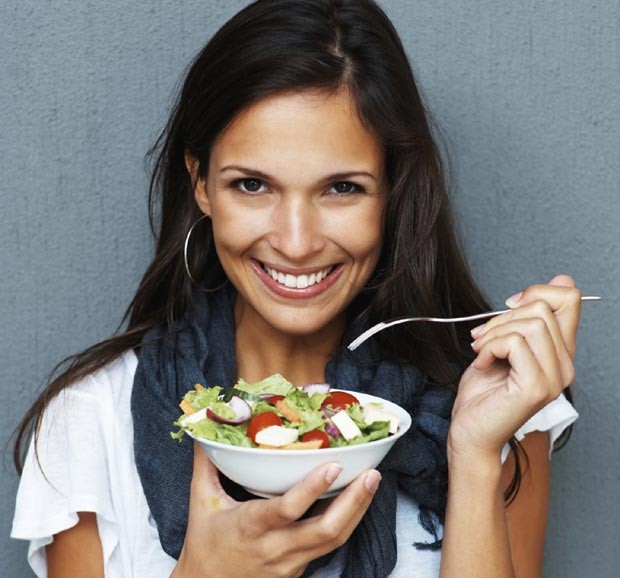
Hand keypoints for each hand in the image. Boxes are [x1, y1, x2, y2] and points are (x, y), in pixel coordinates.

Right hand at [171, 442, 380, 577]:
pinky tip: (357, 502)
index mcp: (251, 526)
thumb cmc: (204, 544)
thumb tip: (205, 432)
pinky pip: (329, 546)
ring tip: (372, 482)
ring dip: (357, 510)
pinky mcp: (298, 570)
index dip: (313, 488)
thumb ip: (206, 463)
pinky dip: (347, 523)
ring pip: (334, 540)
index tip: (334, 465)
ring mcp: (290, 562)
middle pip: (325, 529)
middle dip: (353, 501)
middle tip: (371, 473)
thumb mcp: (201, 502)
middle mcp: (275, 547)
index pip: (287, 509)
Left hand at [447, 274, 580, 459]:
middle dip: (501, 317)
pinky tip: (482, 364)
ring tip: (481, 352)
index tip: (508, 306)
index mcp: (559, 352)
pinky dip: (489, 348)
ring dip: (493, 334)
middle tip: (482, 339)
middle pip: (542, 308)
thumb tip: (561, 279)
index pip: (570, 299)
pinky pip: (514, 343)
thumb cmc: (484, 392)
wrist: (471, 431)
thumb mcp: (505, 344)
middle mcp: (564, 365)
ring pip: (529, 324)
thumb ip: (527, 318)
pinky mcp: (537, 387)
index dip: (537, 291)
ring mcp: (554, 378)